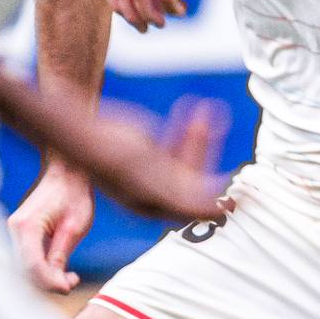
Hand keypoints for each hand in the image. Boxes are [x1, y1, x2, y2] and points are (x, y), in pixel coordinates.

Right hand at [8, 162, 96, 293]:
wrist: (67, 172)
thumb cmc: (74, 195)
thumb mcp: (74, 228)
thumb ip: (60, 256)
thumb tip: (58, 284)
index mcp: (27, 226)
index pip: (32, 266)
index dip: (50, 282)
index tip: (70, 286)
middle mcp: (14, 229)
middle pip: (25, 270)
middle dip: (48, 282)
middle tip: (73, 281)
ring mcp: (14, 231)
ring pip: (24, 268)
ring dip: (46, 278)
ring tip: (70, 276)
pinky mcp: (20, 234)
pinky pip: (27, 259)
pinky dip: (42, 269)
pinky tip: (61, 268)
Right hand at [57, 108, 230, 225]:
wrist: (79, 129)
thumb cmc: (109, 154)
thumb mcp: (152, 177)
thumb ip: (185, 196)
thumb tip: (218, 210)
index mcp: (154, 205)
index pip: (195, 207)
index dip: (218, 199)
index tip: (240, 187)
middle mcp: (155, 191)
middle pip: (194, 179)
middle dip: (207, 154)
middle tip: (224, 138)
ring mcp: (152, 170)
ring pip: (188, 156)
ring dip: (200, 135)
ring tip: (210, 111)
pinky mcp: (149, 150)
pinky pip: (177, 141)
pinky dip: (188, 128)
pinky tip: (199, 108)